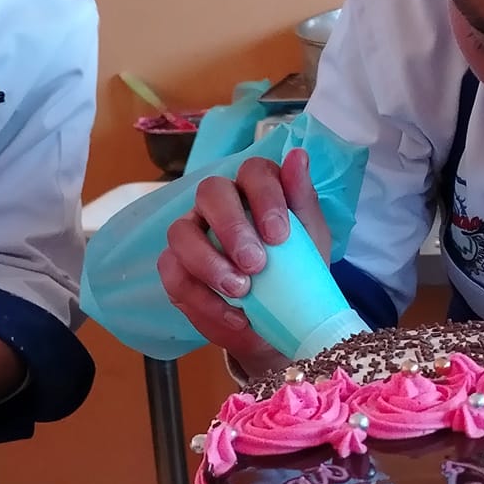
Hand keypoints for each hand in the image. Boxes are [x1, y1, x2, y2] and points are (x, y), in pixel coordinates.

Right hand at [157, 148, 330, 376]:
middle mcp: (218, 205)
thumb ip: (303, 199)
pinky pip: (173, 273)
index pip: (252, 171)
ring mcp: (191, 234)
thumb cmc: (296, 276)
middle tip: (256, 263)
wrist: (280, 326)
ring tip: (241, 291)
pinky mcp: (175, 268)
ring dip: (209, 262)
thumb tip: (298, 156)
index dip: (265, 197)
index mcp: (253, 190)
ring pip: (181, 231)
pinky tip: (233, 315)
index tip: (279, 235)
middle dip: (232, 226)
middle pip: (210, 191)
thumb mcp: (311, 240)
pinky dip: (202, 297)